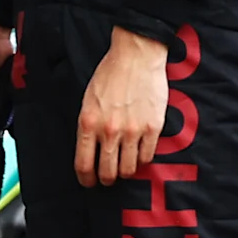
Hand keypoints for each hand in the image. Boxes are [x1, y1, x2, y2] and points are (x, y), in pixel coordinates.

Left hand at [74, 26, 168, 187]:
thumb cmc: (111, 74)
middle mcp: (109, 131)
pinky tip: (140, 152)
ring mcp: (133, 130)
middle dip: (106, 179)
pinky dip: (142, 159)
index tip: (89, 182)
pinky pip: (147, 156)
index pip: (83, 165)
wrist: (136, 55)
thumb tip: (91, 151)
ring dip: (125, 171)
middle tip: (109, 177)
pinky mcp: (153, 127)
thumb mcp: (88, 100)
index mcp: (88, 123)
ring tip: (126, 164)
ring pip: (128, 169)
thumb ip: (89, 127)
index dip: (86, 179)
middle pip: (107, 172)